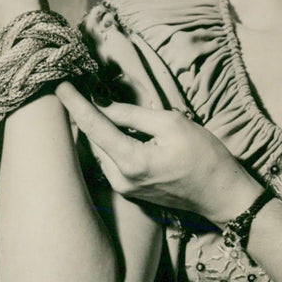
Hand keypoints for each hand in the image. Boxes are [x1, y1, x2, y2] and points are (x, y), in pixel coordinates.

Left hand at [55, 82, 261, 222]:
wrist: (221, 195)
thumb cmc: (204, 156)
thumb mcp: (172, 124)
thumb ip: (133, 115)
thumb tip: (102, 105)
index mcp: (131, 161)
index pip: (93, 127)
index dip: (75, 104)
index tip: (59, 85)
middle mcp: (121, 179)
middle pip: (92, 140)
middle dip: (85, 114)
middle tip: (80, 89)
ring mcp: (124, 188)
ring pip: (100, 151)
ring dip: (97, 129)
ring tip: (98, 106)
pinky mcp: (130, 191)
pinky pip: (110, 161)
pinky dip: (108, 142)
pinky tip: (116, 128)